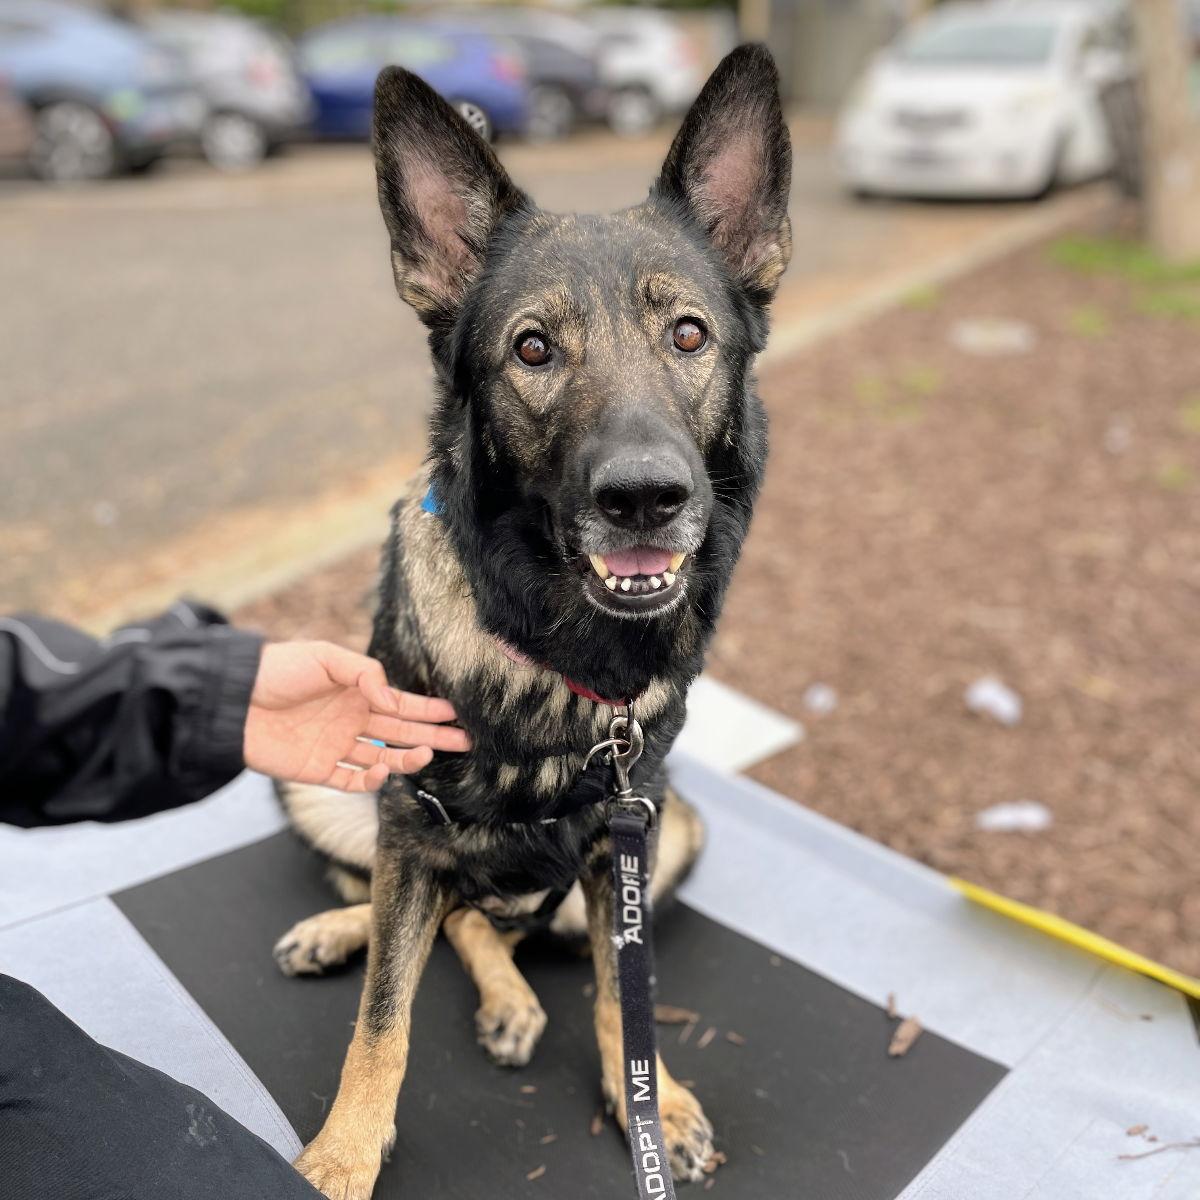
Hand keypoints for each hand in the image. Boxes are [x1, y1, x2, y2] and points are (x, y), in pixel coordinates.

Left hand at [243, 641, 468, 791]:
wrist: (232, 700)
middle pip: (400, 733)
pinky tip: (382, 771)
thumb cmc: (276, 670)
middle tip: (464, 741)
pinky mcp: (317, 770)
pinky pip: (351, 781)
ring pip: (383, 758)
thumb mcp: (323, 657)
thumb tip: (391, 698)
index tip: (457, 714)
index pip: (401, 705)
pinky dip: (371, 780)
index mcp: (356, 693)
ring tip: (426, 754)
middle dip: (433, 736)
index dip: (430, 711)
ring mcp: (335, 746)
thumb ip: (363, 673)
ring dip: (407, 758)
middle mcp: (351, 720)